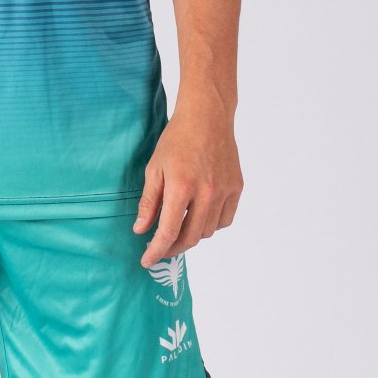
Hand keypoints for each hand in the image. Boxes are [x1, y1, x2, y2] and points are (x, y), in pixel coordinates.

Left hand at [132, 103, 242, 266]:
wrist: (208, 116)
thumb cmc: (177, 139)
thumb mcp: (154, 168)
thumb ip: (148, 202)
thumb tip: (140, 230)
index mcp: (181, 187)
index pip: (167, 232)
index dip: (156, 251)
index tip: (146, 261)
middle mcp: (206, 192)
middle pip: (190, 237)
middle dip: (172, 249)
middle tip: (160, 249)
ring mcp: (224, 191)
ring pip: (208, 231)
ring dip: (191, 237)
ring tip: (178, 230)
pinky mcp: (237, 188)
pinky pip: (224, 219)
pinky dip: (211, 225)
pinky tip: (199, 218)